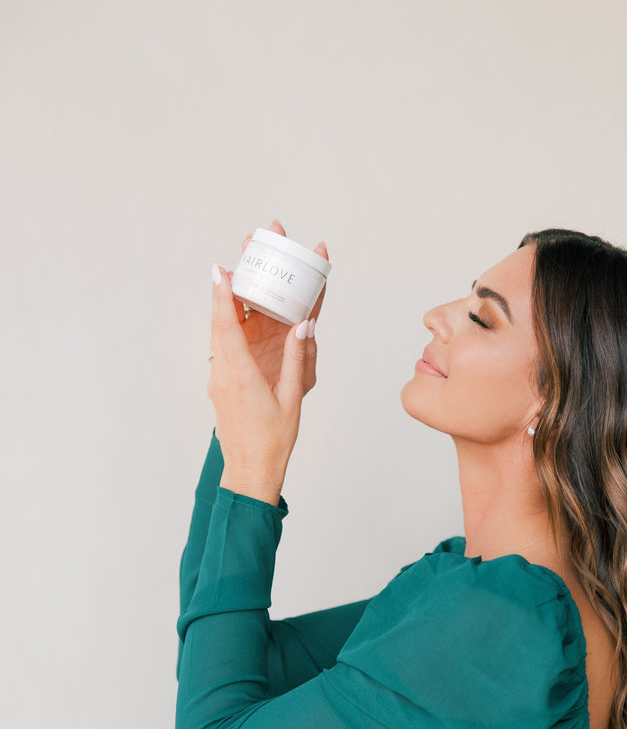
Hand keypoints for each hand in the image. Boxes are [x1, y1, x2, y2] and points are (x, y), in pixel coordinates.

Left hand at [207, 221, 326, 503]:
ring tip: (242, 276)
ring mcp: (220, 378)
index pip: (227, 326)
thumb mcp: (292, 397)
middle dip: (229, 288)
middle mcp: (223, 372)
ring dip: (229, 305)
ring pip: (221, 333)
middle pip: (222, 321)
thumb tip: (304, 325)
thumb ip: (297, 359)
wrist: (250, 471)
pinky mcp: (223, 383)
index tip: (221, 268)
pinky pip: (226, 347)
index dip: (223, 296)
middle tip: (240, 257)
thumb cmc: (273, 440)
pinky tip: (244, 314)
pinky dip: (232, 325)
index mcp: (240, 375)